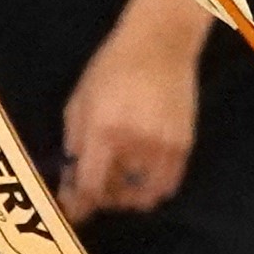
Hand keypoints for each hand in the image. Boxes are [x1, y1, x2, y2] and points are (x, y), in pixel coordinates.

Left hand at [56, 0, 203, 215]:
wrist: (159, 44)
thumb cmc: (110, 70)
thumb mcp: (79, 104)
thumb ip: (73, 147)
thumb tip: (69, 187)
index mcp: (104, 132)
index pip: (90, 187)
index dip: (79, 204)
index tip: (73, 209)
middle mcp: (135, 144)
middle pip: (116, 196)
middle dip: (102, 197)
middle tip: (96, 186)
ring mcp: (163, 147)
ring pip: (143, 197)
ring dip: (127, 196)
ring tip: (120, 181)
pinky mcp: (184, 146)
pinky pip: (167, 186)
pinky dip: (152, 190)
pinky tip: (141, 176)